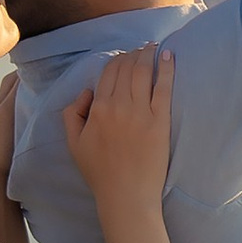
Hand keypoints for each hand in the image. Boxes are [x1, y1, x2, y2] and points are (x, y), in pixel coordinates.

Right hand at [63, 45, 175, 209]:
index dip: (116, 60)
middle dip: (132, 54)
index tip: (124, 56)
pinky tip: (169, 56)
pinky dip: (166, 69)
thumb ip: (72, 114)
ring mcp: (142, 113)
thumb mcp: (74, 143)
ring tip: (153, 46)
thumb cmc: (99, 172)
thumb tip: (86, 92)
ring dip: (148, 55)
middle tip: (140, 49)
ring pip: (143, 73)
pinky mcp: (161, 121)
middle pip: (126, 69)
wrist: (126, 195)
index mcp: (98, 109)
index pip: (108, 73)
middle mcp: (119, 106)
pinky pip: (163, 88)